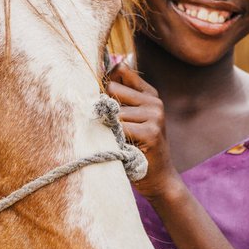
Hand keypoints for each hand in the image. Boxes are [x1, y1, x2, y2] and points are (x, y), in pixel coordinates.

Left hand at [105, 61, 182, 199]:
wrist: (158, 178)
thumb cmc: (135, 148)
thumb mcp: (128, 119)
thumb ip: (116, 99)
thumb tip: (91, 78)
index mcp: (148, 93)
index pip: (120, 70)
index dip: (104, 80)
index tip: (100, 97)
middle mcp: (154, 101)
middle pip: (111, 89)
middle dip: (104, 107)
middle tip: (109, 127)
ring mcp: (155, 115)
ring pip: (113, 111)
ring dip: (108, 127)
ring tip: (118, 141)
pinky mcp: (151, 132)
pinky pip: (119, 127)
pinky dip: (114, 138)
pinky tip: (122, 148)